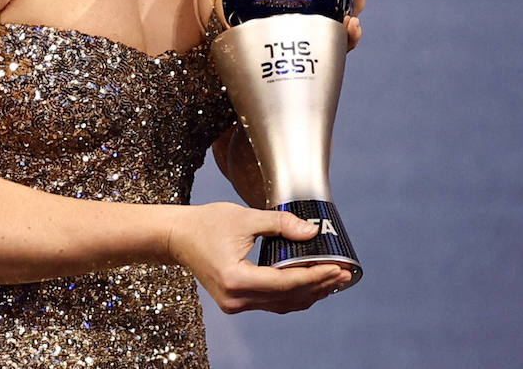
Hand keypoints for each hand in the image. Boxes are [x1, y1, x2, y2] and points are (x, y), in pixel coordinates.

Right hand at [168, 202, 352, 313]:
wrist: (178, 236)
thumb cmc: (206, 223)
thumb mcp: (245, 218)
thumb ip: (280, 225)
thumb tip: (311, 233)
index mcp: (236, 278)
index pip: (286, 283)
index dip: (315, 276)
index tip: (337, 267)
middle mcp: (236, 298)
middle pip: (288, 298)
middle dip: (319, 286)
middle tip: (344, 273)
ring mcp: (236, 304)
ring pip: (282, 305)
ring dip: (310, 293)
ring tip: (334, 280)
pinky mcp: (237, 301)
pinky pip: (272, 303)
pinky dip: (293, 294)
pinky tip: (311, 285)